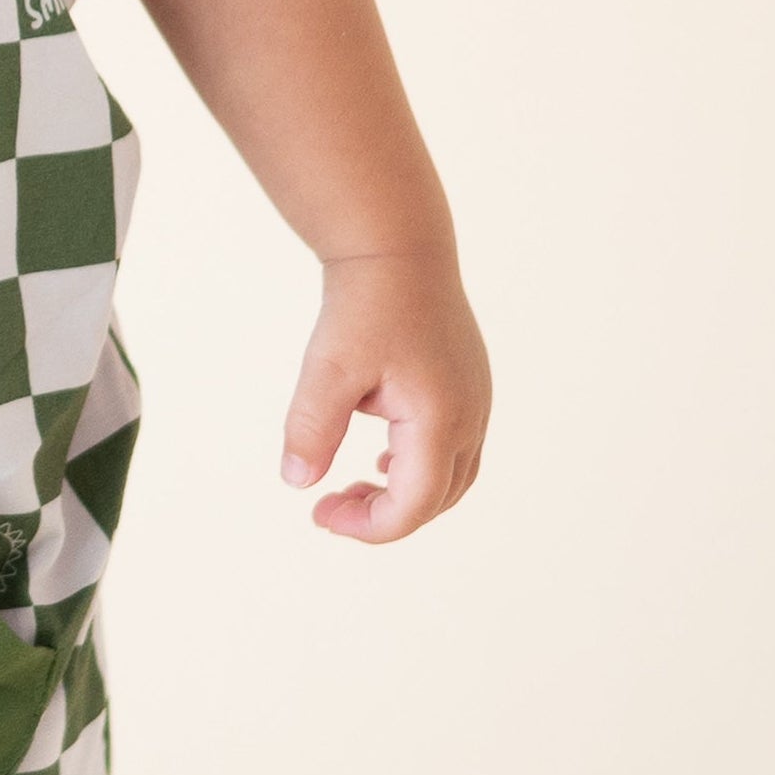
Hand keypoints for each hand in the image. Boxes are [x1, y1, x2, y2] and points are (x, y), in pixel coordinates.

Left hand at [280, 247, 490, 542]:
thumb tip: (298, 482)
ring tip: (353, 487)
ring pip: (451, 477)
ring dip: (405, 494)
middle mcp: (471, 416)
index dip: (369, 526)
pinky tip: (380, 457)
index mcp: (441, 419)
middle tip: (329, 507)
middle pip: (437, 499)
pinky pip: (455, 448)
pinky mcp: (470, 387)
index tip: (320, 515)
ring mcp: (477, 401)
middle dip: (385, 516)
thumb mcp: (327, 369)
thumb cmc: (364, 305)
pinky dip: (419, 467)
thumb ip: (312, 429)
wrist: (398, 248)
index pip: (415, 505)